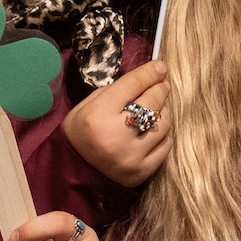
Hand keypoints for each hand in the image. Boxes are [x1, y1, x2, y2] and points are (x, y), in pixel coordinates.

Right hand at [64, 61, 169, 187]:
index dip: (149, 73)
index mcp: (97, 115)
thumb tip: (145, 77)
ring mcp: (131, 156)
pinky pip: (165, 145)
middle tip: (162, 83)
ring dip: (163, 111)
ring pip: (163, 124)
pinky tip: (155, 127)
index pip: (132, 85)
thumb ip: (115, 91)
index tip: (160, 66)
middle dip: (160, 88)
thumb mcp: (85, 106)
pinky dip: (163, 133)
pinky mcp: (142, 171)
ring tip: (157, 106)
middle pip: (151, 102)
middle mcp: (116, 136)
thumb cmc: (80, 134)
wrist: (74, 173)